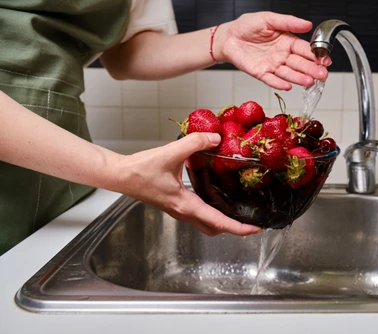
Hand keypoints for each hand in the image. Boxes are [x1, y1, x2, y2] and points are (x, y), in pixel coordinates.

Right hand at [114, 132, 261, 235]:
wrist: (120, 175)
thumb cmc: (140, 170)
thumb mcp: (171, 152)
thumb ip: (195, 143)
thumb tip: (216, 138)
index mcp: (186, 205)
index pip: (218, 222)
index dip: (239, 228)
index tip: (255, 228)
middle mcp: (183, 212)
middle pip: (214, 229)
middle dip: (233, 228)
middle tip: (249, 220)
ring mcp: (178, 210)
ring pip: (205, 223)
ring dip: (222, 220)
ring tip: (238, 209)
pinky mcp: (174, 204)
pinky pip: (197, 213)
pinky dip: (211, 210)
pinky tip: (215, 194)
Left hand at [216, 12, 330, 89]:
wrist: (229, 36)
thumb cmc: (247, 26)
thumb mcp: (269, 19)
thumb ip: (288, 22)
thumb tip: (308, 24)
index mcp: (287, 41)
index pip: (305, 49)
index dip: (316, 55)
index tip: (325, 59)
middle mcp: (282, 55)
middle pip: (300, 64)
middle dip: (312, 69)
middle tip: (323, 75)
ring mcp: (272, 65)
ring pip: (288, 73)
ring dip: (300, 78)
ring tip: (310, 82)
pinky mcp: (261, 73)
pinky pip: (271, 80)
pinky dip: (279, 83)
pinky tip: (288, 86)